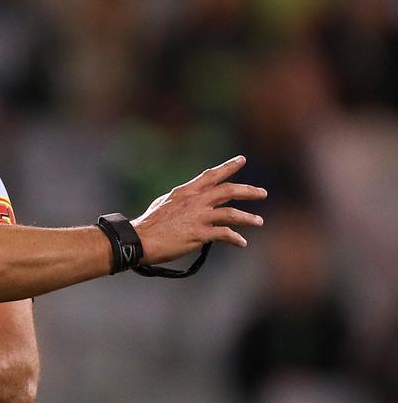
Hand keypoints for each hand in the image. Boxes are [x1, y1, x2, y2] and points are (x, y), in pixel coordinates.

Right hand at [132, 156, 266, 264]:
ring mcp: (199, 217)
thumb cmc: (149, 224)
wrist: (140, 239)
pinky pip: (225, 234)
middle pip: (229, 190)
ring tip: (259, 221)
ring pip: (232, 213)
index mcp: (187, 191)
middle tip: (262, 193)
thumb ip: (183, 200)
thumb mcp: (165, 203)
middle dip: (249, 191)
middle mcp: (196, 201)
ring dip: (248, 217)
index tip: (242, 160)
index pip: (211, 175)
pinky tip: (242, 242)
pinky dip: (236, 238)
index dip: (228, 166)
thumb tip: (193, 202)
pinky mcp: (200, 234)